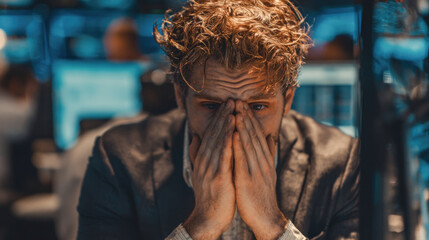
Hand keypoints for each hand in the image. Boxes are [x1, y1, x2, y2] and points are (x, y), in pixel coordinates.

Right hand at [183, 100, 235, 239]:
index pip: (211, 134)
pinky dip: (228, 144)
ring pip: (219, 143)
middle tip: (232, 100)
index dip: (219, 118)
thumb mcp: (201, 171)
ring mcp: (211, 169)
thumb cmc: (208, 194)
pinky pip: (224, 158)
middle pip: (214, 135)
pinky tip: (233, 133)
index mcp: (203, 159)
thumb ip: (198, 154)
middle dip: (223, 116)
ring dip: (226, 126)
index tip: (227, 104)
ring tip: (233, 110)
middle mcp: (205, 161)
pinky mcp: (219, 178)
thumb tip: (196, 137)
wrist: (207, 217)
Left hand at [233, 100, 287, 239]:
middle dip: (245, 116)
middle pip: (253, 135)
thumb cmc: (262, 194)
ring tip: (236, 110)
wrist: (265, 217)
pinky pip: (243, 160)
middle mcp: (262, 161)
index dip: (249, 118)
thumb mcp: (266, 171)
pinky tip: (234, 133)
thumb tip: (269, 137)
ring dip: (242, 126)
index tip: (242, 104)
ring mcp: (256, 170)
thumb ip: (267, 153)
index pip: (257, 134)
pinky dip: (238, 145)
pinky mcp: (248, 180)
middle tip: (237, 100)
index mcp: (264, 159)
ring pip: (249, 144)